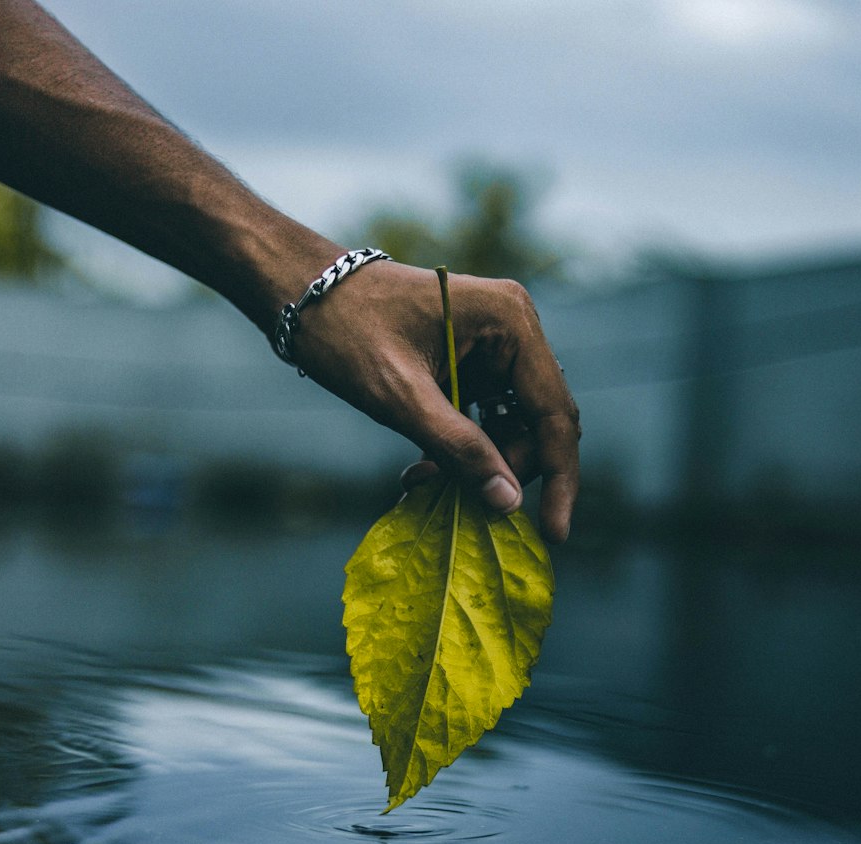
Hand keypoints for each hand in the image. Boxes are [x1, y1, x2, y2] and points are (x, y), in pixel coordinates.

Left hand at [287, 260, 580, 542]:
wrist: (300, 291)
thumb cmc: (345, 330)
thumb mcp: (401, 396)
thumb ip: (459, 449)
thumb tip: (509, 502)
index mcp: (511, 322)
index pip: (555, 414)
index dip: (559, 478)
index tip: (553, 534)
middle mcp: (514, 329)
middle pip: (537, 426)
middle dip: (503, 471)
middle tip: (458, 503)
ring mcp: (494, 345)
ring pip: (510, 429)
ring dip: (477, 466)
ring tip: (423, 482)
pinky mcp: (472, 362)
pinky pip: (484, 420)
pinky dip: (461, 451)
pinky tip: (423, 469)